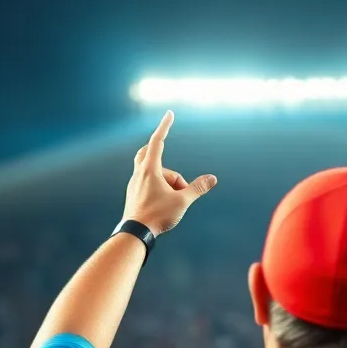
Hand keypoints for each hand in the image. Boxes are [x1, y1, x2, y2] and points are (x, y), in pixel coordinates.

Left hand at [124, 111, 216, 235]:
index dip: (164, 126)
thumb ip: (197, 188)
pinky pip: (148, 183)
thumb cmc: (157, 216)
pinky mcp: (133, 194)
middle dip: (164, 160)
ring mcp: (134, 184)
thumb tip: (212, 178)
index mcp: (149, 170)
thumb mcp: (182, 201)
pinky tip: (164, 205)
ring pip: (153, 172)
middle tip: (177, 178)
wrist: (135, 233)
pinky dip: (160, 188)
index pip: (157, 141)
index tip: (169, 114)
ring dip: (168, 181)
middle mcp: (138, 174)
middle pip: (149, 153)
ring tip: (175, 201)